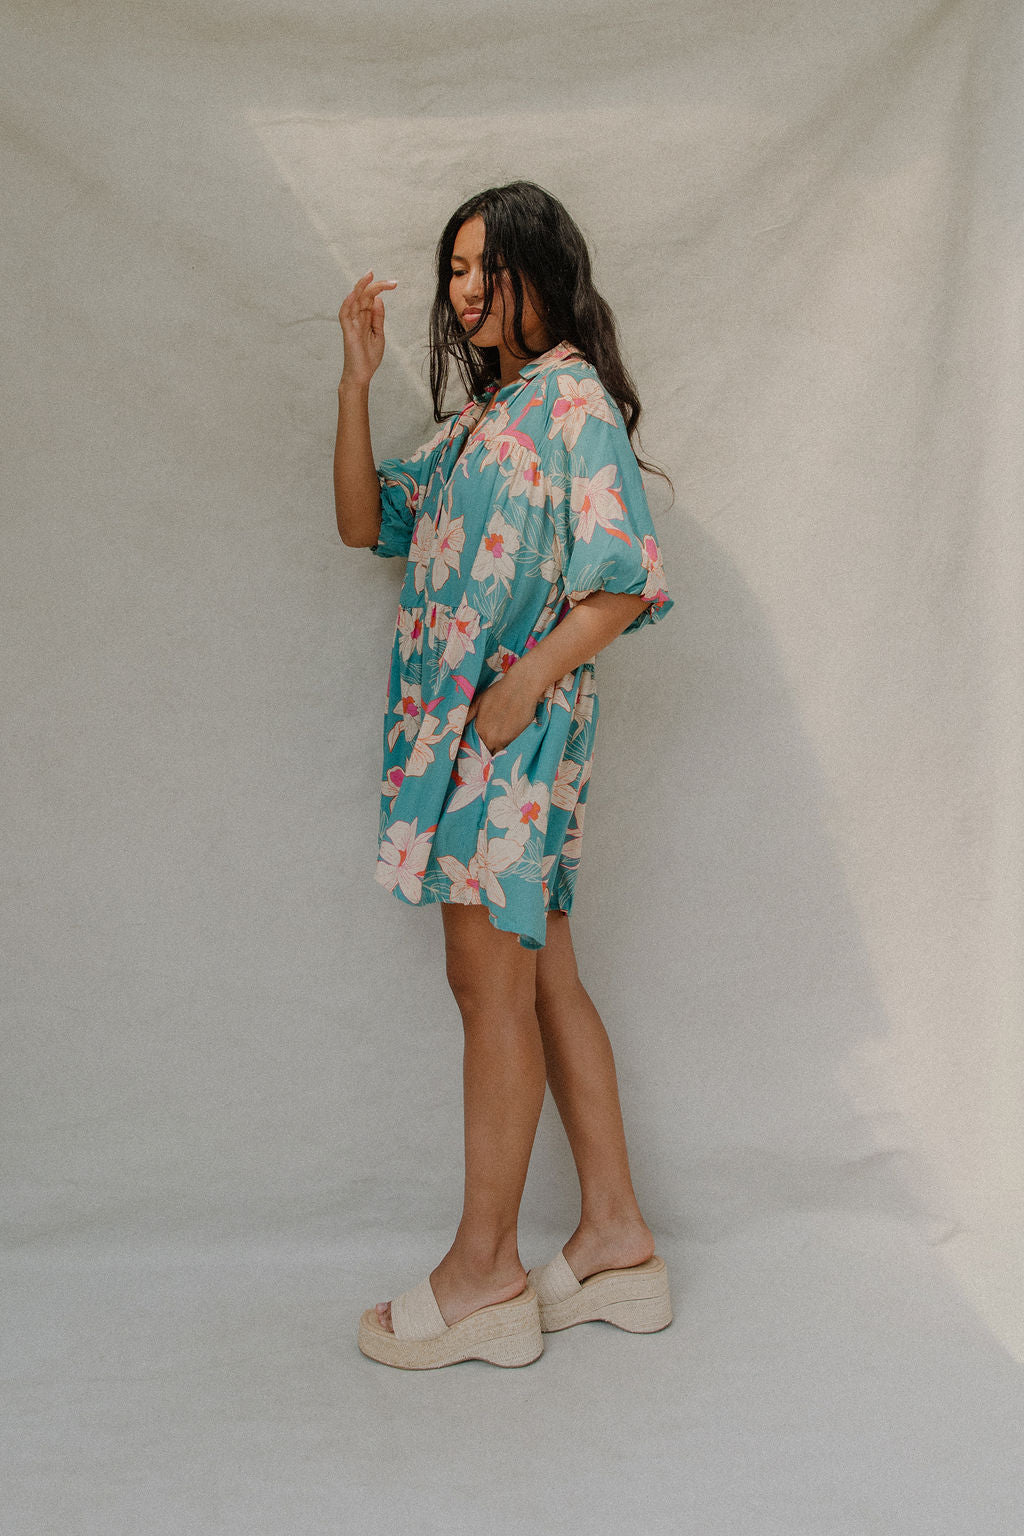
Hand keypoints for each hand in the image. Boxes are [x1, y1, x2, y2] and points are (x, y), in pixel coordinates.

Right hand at [338, 270, 397, 386]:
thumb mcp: (379, 334)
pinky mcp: (348, 332)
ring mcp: (351, 324)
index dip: (380, 288)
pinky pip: (344, 314)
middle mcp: (357, 318)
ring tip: (370, 275)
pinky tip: (354, 294)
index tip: (394, 283)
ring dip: (360, 287)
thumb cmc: (369, 358)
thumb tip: (378, 299)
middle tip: (393, 282)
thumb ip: (378, 317)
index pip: (370, 297)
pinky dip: (347, 303)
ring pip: (353, 300)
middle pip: (364, 295)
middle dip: (376, 285)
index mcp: (365, 318)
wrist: (362, 375)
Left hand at [466, 671, 538, 754]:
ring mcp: (506, 740)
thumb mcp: (478, 702)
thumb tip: (456, 726)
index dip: (470, 750)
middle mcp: (492, 739)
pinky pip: (506, 746)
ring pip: (496, 751)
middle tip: (477, 748)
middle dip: (480, 752)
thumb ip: (467, 717)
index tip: (468, 748)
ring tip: (489, 742)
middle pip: (484, 754)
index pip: (472, 749)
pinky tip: (500, 736)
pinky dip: (501, 745)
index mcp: (481, 730)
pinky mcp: (516, 737)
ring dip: (491, 749)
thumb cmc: (498, 692)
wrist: (521, 688)